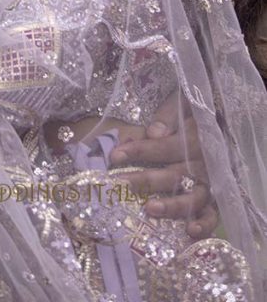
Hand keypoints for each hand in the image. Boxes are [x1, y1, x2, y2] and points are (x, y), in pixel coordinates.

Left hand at [110, 92, 217, 237]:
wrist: (219, 118)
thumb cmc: (192, 111)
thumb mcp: (180, 103)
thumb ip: (168, 117)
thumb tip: (153, 133)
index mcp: (194, 138)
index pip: (164, 146)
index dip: (139, 151)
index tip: (114, 156)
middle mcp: (203, 163)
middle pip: (174, 174)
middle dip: (145, 180)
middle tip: (119, 184)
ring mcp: (210, 182)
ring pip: (193, 198)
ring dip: (172, 205)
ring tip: (150, 208)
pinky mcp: (215, 198)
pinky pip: (213, 215)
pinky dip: (204, 225)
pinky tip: (189, 230)